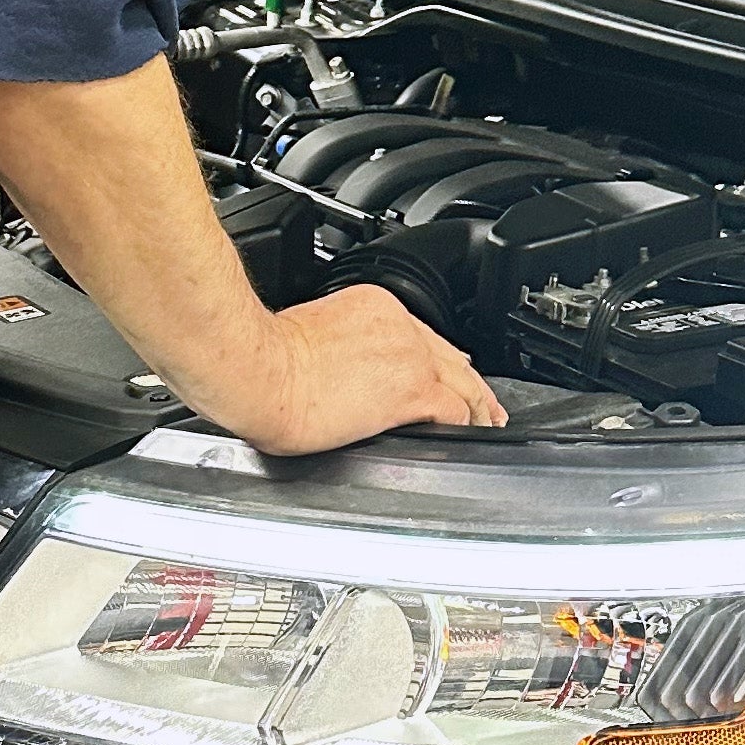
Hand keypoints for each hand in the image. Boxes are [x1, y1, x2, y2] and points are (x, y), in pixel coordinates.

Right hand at [215, 285, 507, 453]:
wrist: (257, 369)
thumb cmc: (264, 358)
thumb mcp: (311, 335)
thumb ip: (339, 348)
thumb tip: (339, 374)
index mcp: (375, 307)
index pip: (422, 335)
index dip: (442, 359)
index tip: (449, 372)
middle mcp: (399, 326)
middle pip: (450, 356)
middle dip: (470, 383)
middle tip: (484, 405)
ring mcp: (409, 357)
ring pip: (463, 383)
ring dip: (477, 407)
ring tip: (486, 424)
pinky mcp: (411, 392)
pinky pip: (455, 411)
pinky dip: (466, 425)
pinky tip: (469, 436)